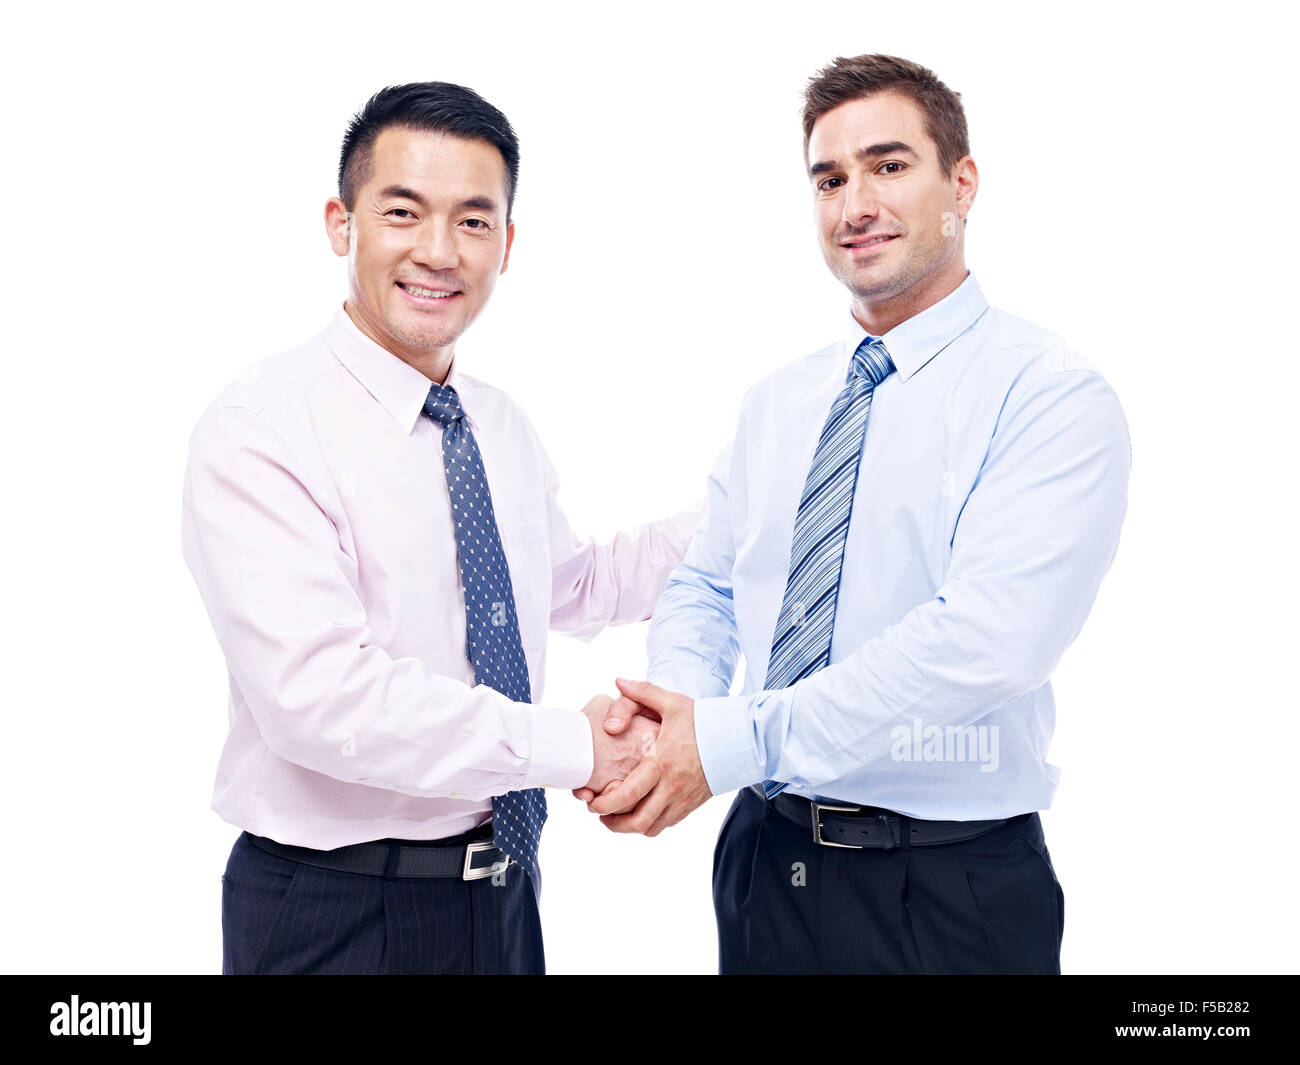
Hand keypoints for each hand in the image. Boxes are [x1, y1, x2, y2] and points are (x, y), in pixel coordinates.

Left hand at [585, 678, 711, 835]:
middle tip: (599, 812)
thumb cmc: (704, 720)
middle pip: (636, 822)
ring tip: (616, 815)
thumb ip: (643, 691)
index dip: (604, 805)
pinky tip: (640, 810)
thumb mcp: (673, 702)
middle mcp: (671, 787)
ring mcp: (683, 799)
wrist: (738, 738)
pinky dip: (649, 824)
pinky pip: (665, 824)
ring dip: (630, 826)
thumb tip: (618, 680)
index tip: (592, 802)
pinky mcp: (691, 805)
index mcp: (661, 763)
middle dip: (612, 823)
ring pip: (651, 828)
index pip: (627, 795)